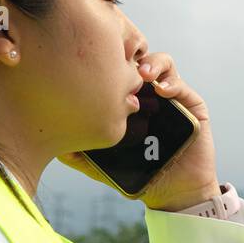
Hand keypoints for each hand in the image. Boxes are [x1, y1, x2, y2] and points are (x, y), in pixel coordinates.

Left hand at [56, 52, 220, 212]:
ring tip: (143, 74)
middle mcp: (146, 92)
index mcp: (125, 100)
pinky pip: (180, 84)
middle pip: (137, 58)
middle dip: (128, 52)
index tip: (93, 65)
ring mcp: (168, 95)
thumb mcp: (102, 163)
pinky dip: (171, 82)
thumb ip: (79, 155)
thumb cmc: (138, 174)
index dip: (106, 60)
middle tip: (119, 60)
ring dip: (151, 63)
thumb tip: (53, 145)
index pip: (115, 69)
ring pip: (161, 63)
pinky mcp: (190, 102)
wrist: (173, 190)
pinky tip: (161, 92)